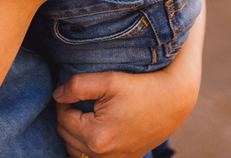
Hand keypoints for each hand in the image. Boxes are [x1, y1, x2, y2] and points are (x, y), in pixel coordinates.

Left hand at [54, 0, 205, 157]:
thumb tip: (57, 95)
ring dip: (76, 132)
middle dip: (69, 116)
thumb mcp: (108, 80)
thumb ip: (76, 86)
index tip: (76, 90)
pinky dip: (88, 145)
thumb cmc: (141, 88)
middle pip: (66, 136)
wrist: (173, 101)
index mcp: (97, 137)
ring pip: (76, 150)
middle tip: (83, 100)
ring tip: (90, 113)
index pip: (62, 119)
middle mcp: (104, 156)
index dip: (64, 101)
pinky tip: (97, 128)